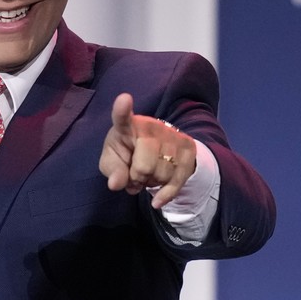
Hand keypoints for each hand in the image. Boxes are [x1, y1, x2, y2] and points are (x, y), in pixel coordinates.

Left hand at [99, 93, 196, 208]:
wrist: (155, 151)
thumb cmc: (127, 154)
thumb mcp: (112, 162)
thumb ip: (112, 171)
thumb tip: (116, 184)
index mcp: (127, 126)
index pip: (122, 117)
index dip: (122, 109)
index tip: (124, 99)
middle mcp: (151, 126)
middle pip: (144, 166)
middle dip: (138, 179)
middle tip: (135, 176)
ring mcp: (172, 135)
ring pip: (162, 175)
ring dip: (152, 184)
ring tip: (147, 176)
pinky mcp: (188, 147)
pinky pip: (178, 180)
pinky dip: (166, 194)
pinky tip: (157, 200)